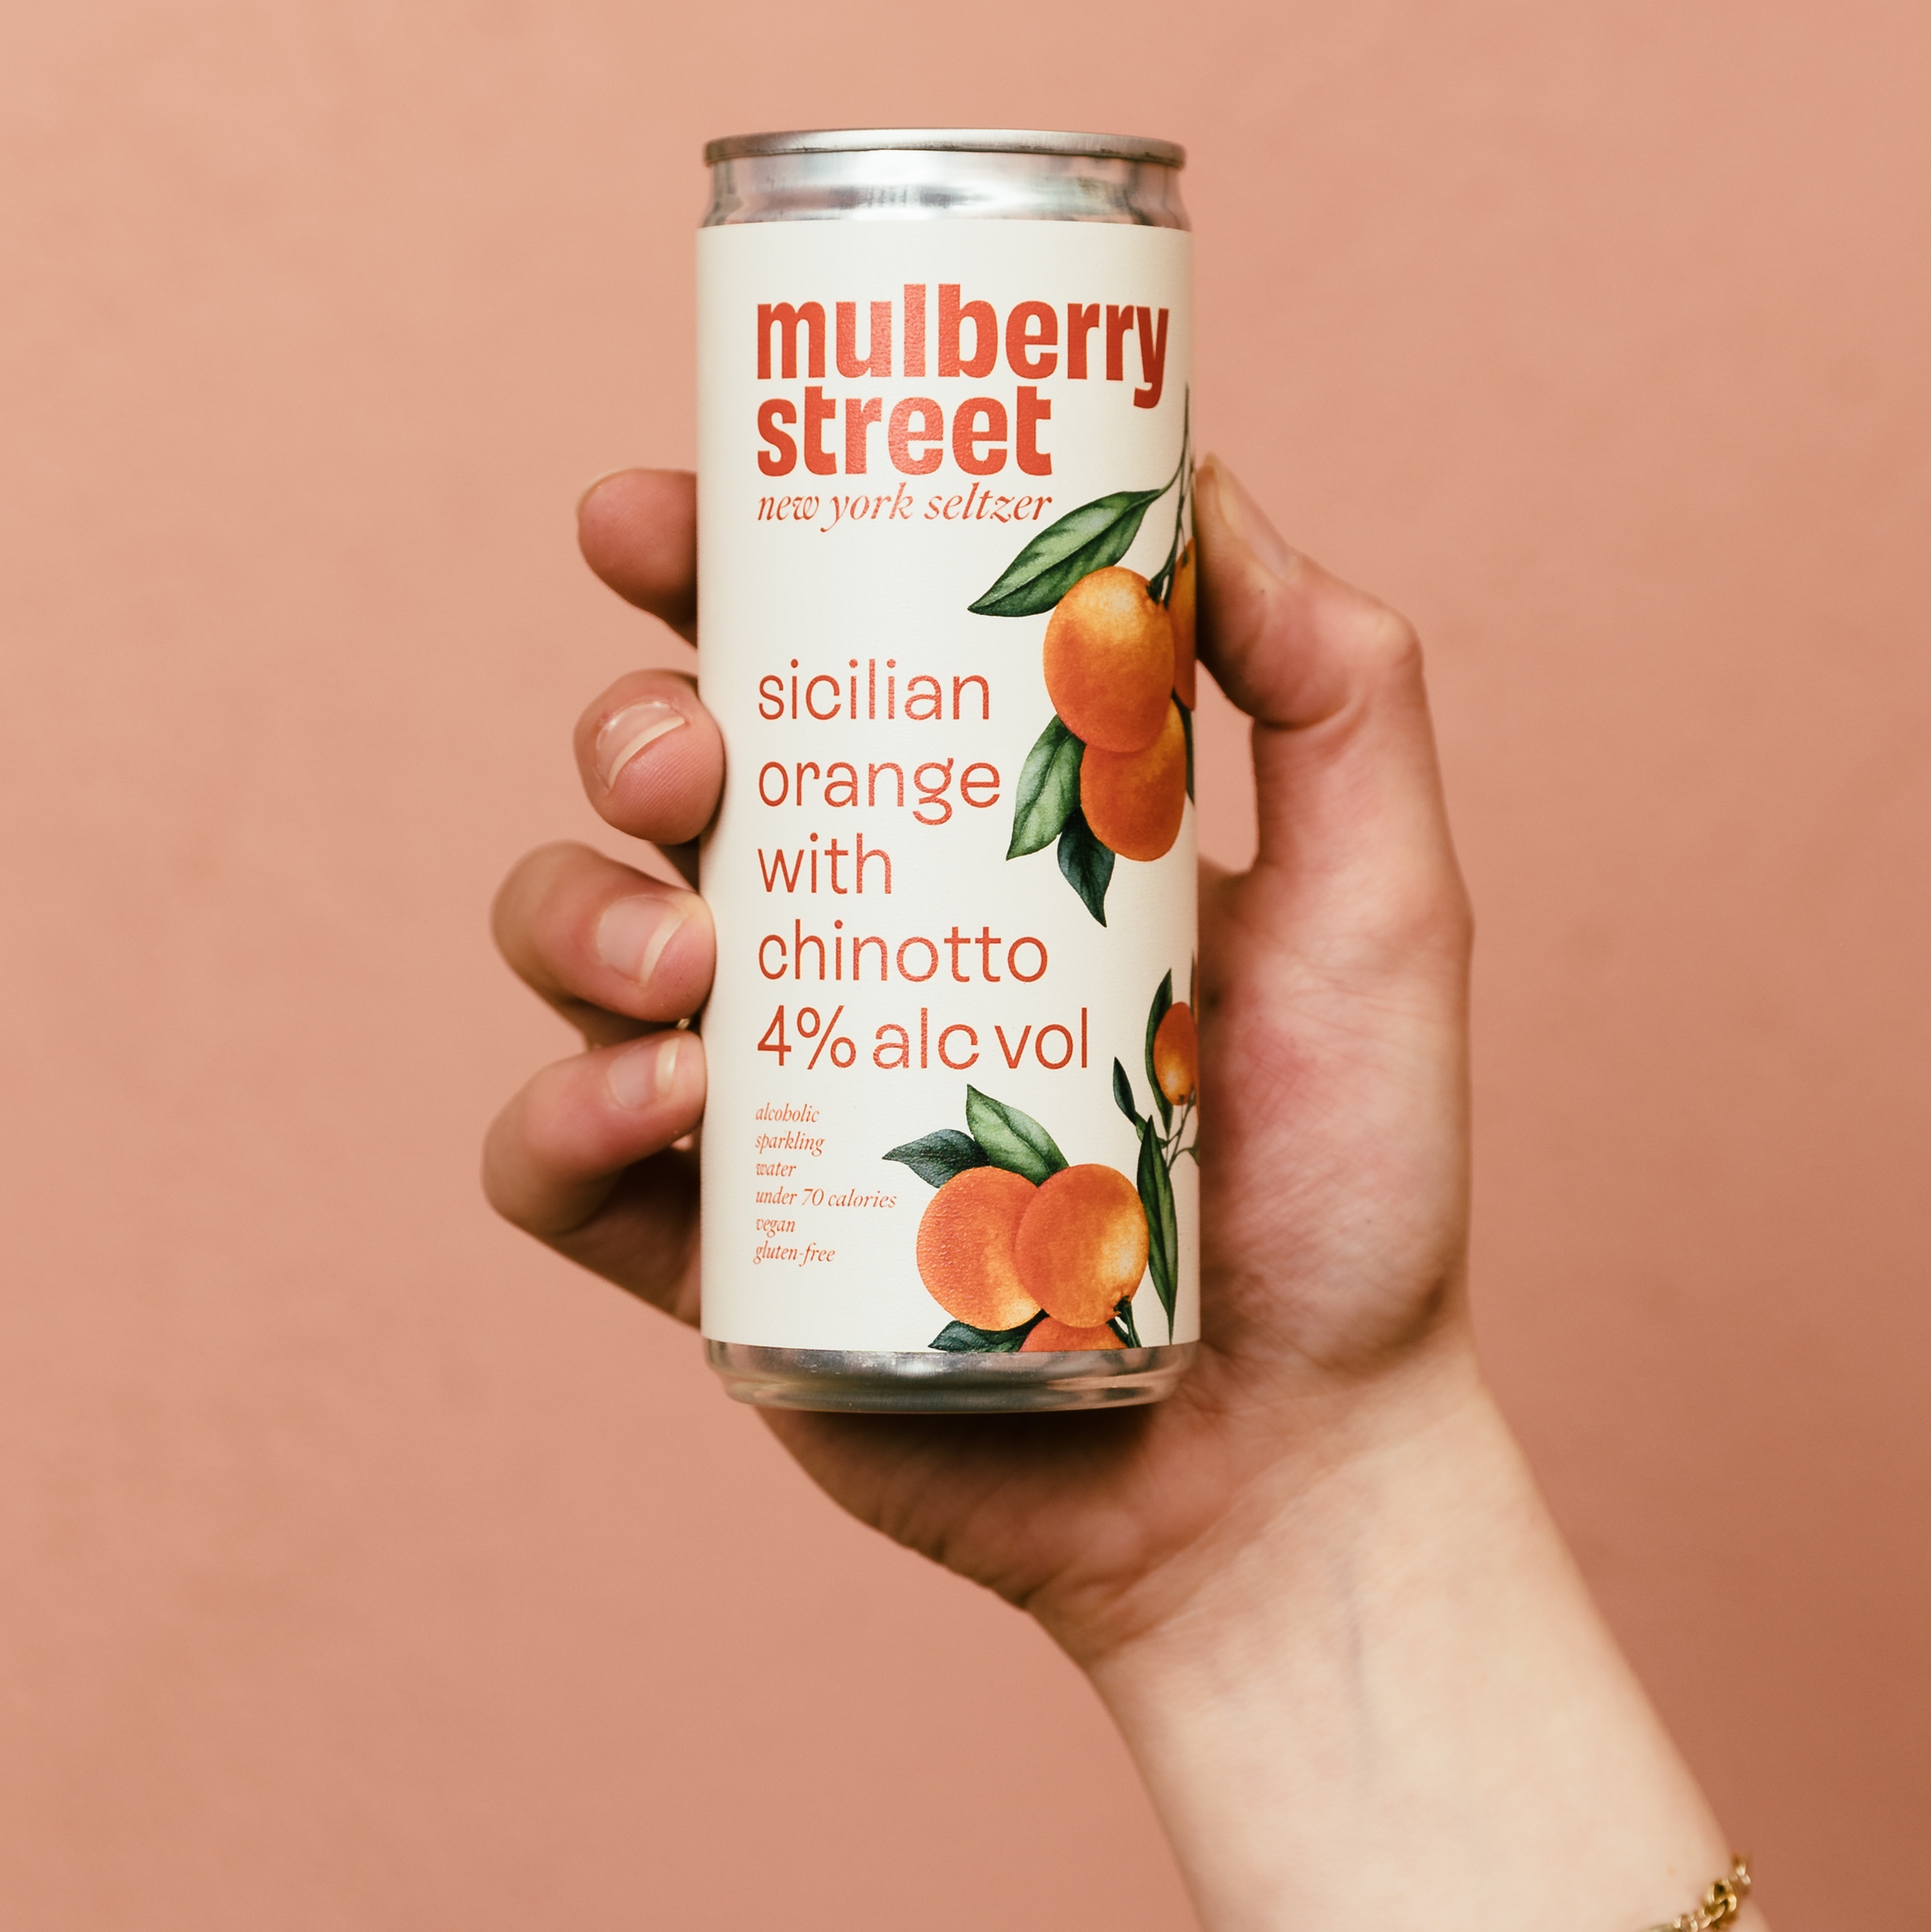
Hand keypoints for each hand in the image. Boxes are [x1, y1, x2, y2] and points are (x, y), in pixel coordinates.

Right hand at [484, 457, 1478, 1669]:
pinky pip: (551, 1165)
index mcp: (962, 832)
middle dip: (630, 727)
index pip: (793, 657)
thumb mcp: (1379, 897)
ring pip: (571, 943)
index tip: (655, 515)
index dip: (696, 567)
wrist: (1307, 1458)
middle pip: (654, 782)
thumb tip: (1192, 473)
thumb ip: (1331, 679)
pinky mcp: (714, 1260)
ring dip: (578, 908)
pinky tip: (656, 1096)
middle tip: (695, 751)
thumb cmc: (1353, 1182)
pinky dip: (556, 1114)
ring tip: (694, 957)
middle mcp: (840, 942)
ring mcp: (765, 1099)